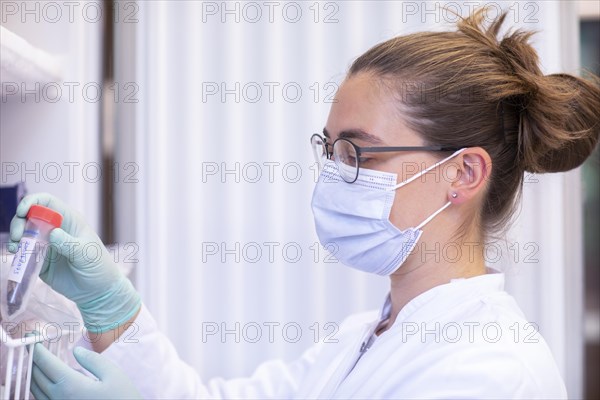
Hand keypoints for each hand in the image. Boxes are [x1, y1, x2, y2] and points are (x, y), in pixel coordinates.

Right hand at [8, 193, 140, 332]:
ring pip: (23, 233)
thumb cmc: (98, 267)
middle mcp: (55, 229)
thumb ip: (69, 244)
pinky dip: (16, 251)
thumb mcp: (86, 254)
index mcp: (69, 220)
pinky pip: (23, 252)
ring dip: (15, 237)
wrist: (97, 291)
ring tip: (16, 247)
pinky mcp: (39, 260)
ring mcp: (46, 244)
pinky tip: (17, 255)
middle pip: (29, 216)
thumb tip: (52, 233)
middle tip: (19, 237)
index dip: (32, 202)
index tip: (22, 211)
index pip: (47, 202)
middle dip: (19, 222)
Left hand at [31, 343, 141, 399]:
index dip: (36, 349)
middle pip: (35, 376)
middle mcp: (59, 399)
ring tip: (37, 361)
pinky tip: (47, 381)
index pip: (45, 363)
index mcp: (70, 385)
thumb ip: (93, 360)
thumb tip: (76, 351)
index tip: (30, 337)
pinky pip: (43, 399)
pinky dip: (39, 387)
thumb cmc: (123, 397)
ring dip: (33, 374)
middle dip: (32, 359)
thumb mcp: (113, 374)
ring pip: (34, 390)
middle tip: (32, 346)